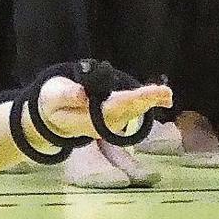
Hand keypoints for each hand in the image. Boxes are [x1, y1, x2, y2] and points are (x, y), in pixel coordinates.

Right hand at [37, 77, 172, 138]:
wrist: (54, 117)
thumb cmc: (53, 103)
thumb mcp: (53, 97)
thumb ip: (66, 95)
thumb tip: (82, 95)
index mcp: (87, 119)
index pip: (110, 110)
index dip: (127, 101)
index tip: (143, 95)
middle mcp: (102, 124)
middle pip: (126, 112)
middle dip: (145, 102)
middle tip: (165, 94)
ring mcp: (110, 122)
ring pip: (132, 111)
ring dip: (150, 101)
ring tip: (166, 94)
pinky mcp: (116, 116)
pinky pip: (133, 108)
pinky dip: (147, 101)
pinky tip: (162, 96)